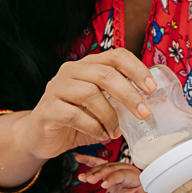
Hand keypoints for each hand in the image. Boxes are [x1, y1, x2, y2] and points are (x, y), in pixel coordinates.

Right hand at [18, 49, 156, 161]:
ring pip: (90, 94)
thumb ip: (117, 100)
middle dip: (129, 94)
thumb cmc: (75, 120)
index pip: (115, 55)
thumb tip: (150, 105)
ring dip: (110, 116)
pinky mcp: (47, 109)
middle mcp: (71, 71)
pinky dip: (93, 127)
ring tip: (115, 132)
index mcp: (87, 65)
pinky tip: (100, 135)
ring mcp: (56, 88)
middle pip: (104, 74)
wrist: (39, 136)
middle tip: (144, 114)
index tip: (152, 88)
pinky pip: (74, 115)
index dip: (136, 69)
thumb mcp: (100, 106)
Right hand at [76, 154, 163, 192]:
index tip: (103, 185)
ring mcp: (116, 167)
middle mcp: (124, 168)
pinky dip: (88, 161)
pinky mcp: (109, 170)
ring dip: (91, 171)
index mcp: (133, 175)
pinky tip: (79, 158)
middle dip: (98, 173)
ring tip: (81, 177)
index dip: (112, 179)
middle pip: (110, 168)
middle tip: (88, 180)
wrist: (142, 191)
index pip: (121, 174)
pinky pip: (98, 163)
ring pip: (102, 166)